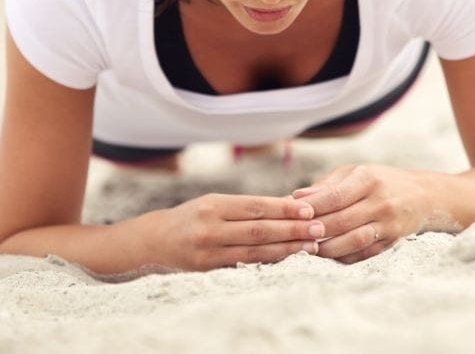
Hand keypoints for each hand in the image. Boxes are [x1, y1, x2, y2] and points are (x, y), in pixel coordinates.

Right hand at [141, 193, 324, 270]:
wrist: (154, 239)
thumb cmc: (193, 216)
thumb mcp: (215, 203)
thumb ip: (247, 207)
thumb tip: (290, 205)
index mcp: (214, 204)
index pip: (256, 206)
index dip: (285, 209)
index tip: (309, 210)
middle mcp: (210, 227)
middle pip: (259, 229)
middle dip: (293, 229)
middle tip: (319, 228)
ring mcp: (208, 250)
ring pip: (255, 251)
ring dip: (286, 248)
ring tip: (310, 246)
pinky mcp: (207, 270)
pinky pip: (244, 265)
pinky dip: (268, 261)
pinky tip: (287, 258)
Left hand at [292, 164, 427, 263]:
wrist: (422, 195)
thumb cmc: (380, 181)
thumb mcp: (356, 173)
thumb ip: (326, 185)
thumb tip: (296, 197)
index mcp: (368, 178)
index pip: (335, 196)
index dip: (312, 207)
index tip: (293, 214)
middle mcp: (380, 200)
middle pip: (342, 220)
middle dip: (316, 230)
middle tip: (296, 236)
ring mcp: (388, 222)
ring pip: (354, 240)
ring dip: (329, 248)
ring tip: (310, 249)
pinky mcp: (393, 240)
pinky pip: (365, 253)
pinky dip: (345, 256)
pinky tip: (330, 255)